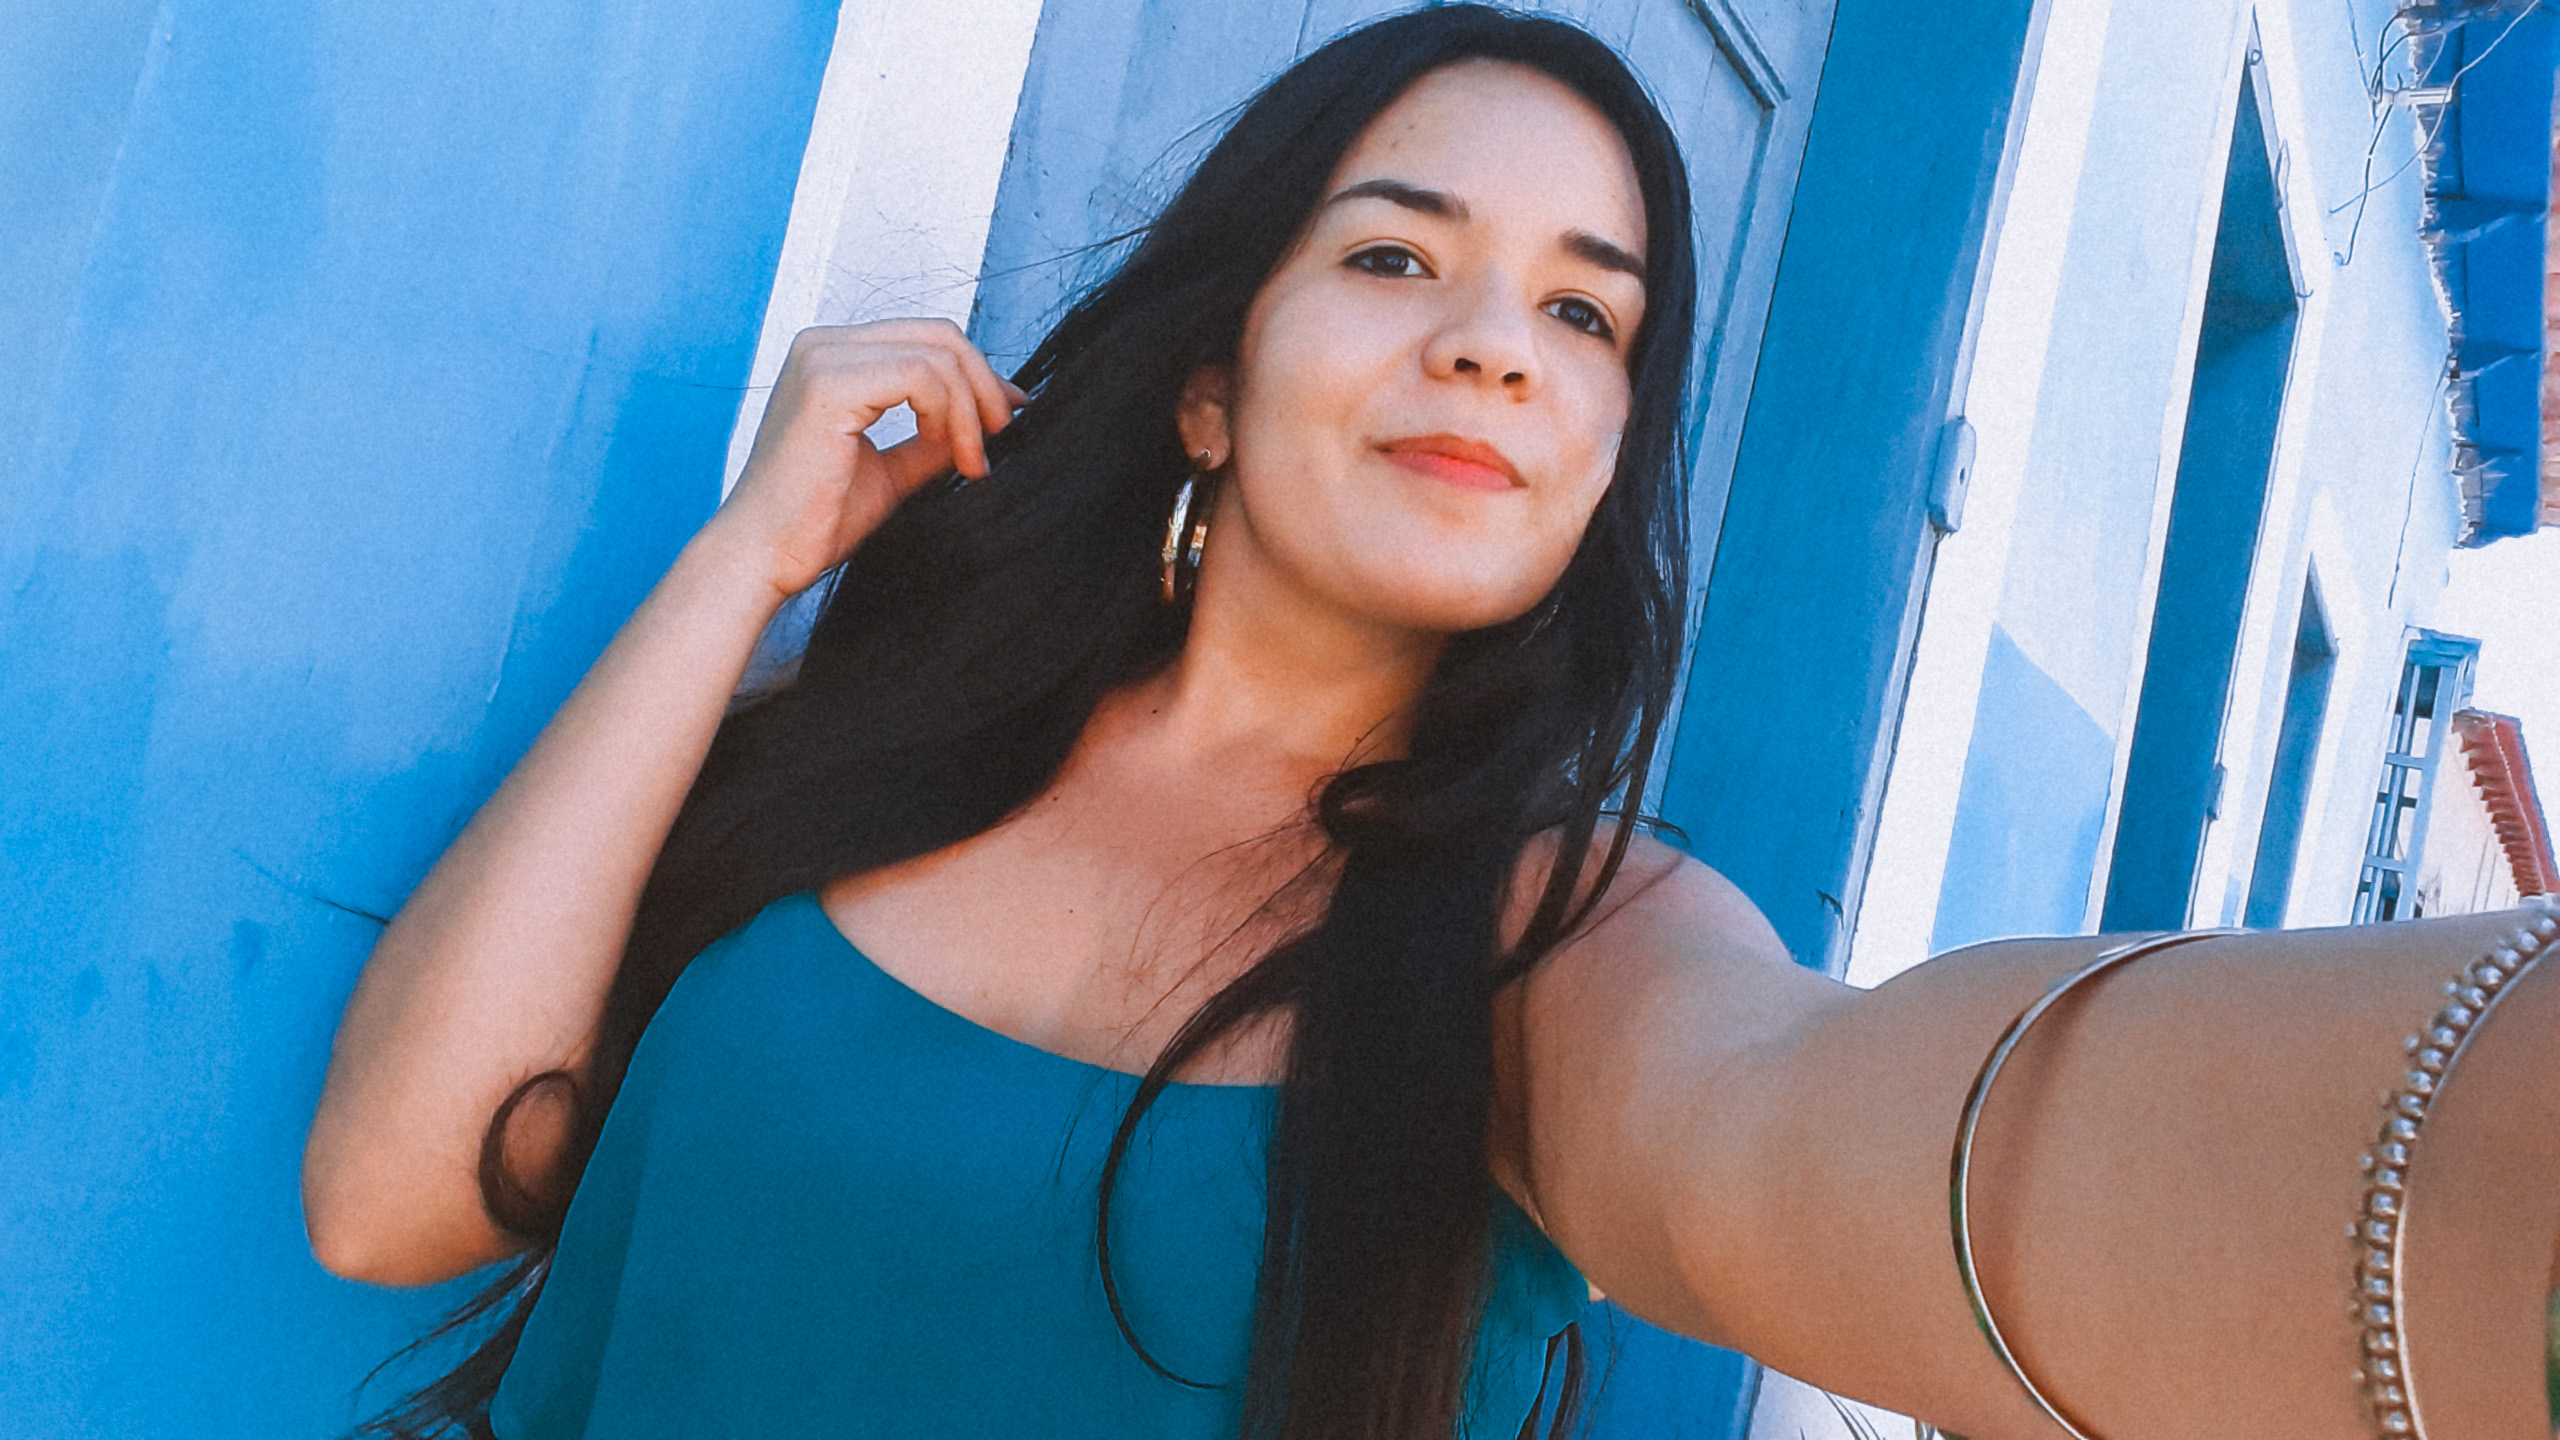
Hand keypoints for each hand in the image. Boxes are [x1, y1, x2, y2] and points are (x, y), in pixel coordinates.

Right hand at [704, 319, 1024, 599]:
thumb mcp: (892, 468)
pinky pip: (921, 376)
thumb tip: (988, 415)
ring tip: (970, 461)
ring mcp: (822, 358)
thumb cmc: (816, 519)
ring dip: (970, 411)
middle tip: (999, 437)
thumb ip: (932, 437)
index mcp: (832, 356)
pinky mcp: (829, 384)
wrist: (767, 555)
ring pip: (937, 355)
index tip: (1006, 416)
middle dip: (983, 385)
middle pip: (938, 334)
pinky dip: (951, 415)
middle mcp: (822, 345)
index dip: (976, 373)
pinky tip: (948, 451)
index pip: (924, 338)